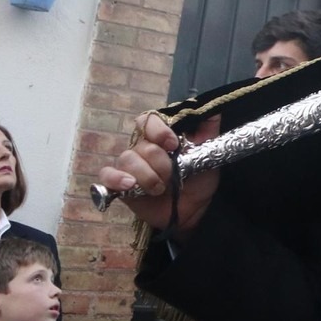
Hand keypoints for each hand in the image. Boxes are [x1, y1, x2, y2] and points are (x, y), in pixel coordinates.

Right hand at [97, 112, 221, 236]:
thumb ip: (209, 131)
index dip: (158, 130)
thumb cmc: (199, 179)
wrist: (194, 209)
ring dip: (146, 175)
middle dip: (160, 162)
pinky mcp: (119, 184)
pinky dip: (116, 178)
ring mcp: (129, 166)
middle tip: (172, 176)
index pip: (149, 120)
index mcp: (161, 137)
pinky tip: (130, 185)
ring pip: (127, 159)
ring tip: (160, 188)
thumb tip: (213, 111)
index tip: (173, 144)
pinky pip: (107, 175)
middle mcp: (142, 147)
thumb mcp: (209, 153)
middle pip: (142, 145)